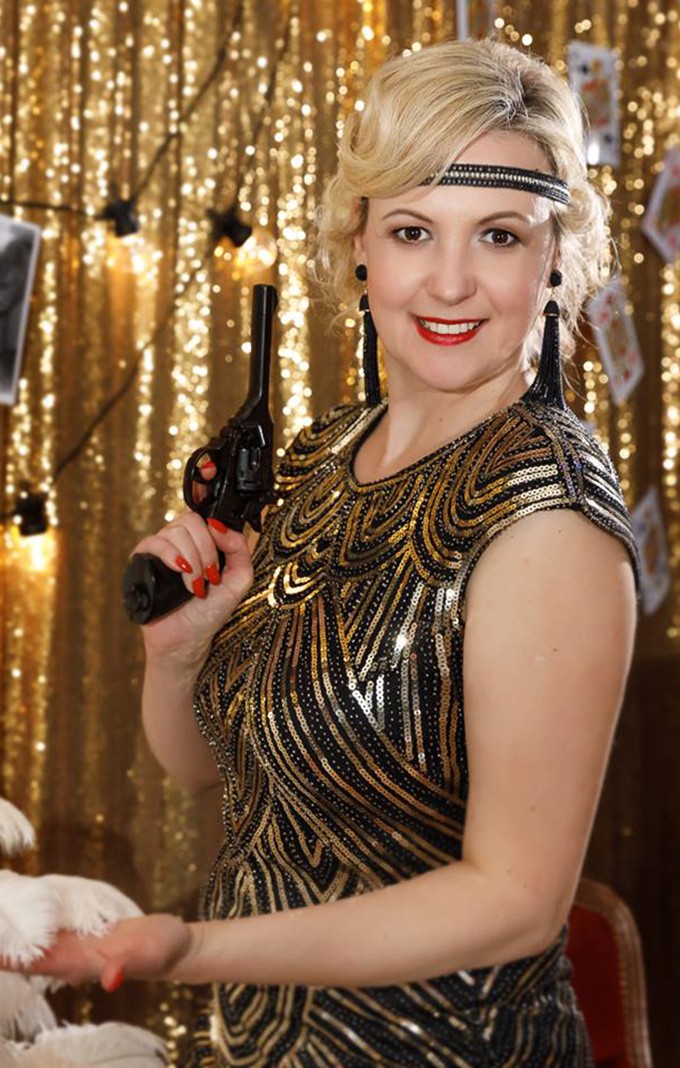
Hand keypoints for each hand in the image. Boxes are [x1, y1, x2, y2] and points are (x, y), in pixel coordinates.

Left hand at [3, 914, 192, 991]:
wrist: (175, 946)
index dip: (12, 960)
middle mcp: (76, 956)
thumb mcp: (148, 955)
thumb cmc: (163, 951)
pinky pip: (57, 930)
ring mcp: (82, 945)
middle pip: (32, 955)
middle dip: (8, 948)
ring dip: (19, 937)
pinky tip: (28, 915)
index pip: (37, 963)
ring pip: (41, 943)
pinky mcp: (90, 934)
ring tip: (0, 923)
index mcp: (82, 962)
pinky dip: (38, 925)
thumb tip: (110, 980)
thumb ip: (127, 965)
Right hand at [132, 511, 253, 667]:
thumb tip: (218, 525)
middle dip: (205, 550)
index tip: (220, 556)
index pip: (206, 516)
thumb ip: (239, 548)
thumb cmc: (209, 612)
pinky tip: (180, 572)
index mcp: (203, 542)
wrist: (186, 640)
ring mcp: (162, 550)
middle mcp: (182, 542)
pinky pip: (152, 542)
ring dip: (191, 559)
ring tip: (194, 586)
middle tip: (210, 577)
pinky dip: (170, 555)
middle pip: (192, 521)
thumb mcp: (239, 580)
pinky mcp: (143, 560)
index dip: (214, 529)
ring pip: (175, 531)